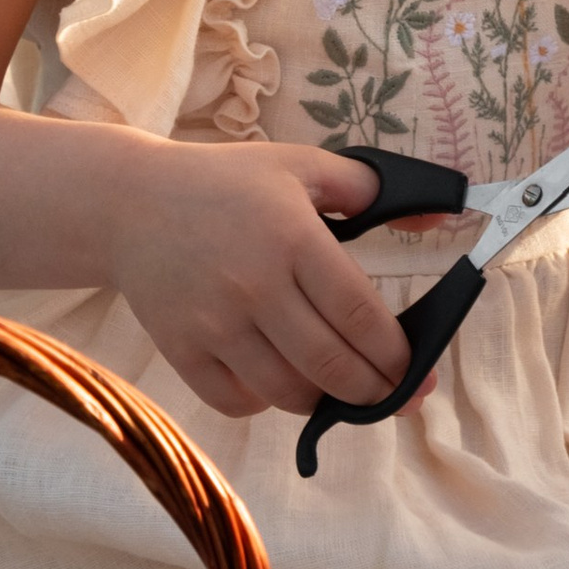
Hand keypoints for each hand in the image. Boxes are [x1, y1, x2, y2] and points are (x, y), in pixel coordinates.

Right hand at [108, 141, 410, 418]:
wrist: (129, 203)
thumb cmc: (226, 184)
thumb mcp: (302, 166)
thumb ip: (374, 188)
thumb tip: (440, 216)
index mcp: (292, 237)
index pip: (360, 315)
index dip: (395, 354)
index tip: (412, 368)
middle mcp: (254, 285)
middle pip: (332, 366)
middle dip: (375, 391)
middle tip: (393, 394)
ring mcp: (214, 323)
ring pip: (289, 393)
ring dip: (325, 400)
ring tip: (339, 387)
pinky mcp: (182, 349)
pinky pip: (238, 402)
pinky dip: (266, 402)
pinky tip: (278, 379)